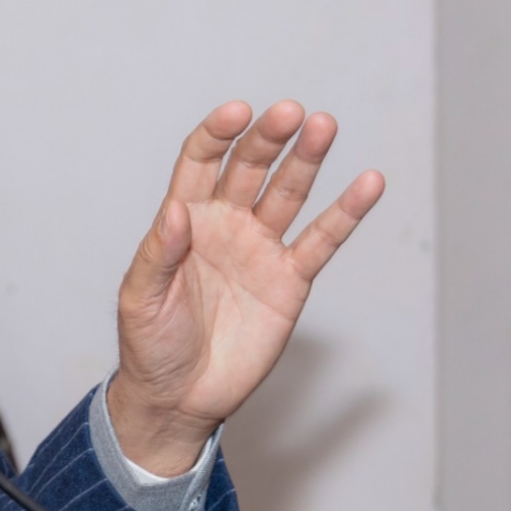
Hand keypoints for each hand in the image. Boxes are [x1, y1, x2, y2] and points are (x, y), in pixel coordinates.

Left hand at [107, 100, 384, 474]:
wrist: (180, 397)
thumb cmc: (151, 345)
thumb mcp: (141, 299)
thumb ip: (159, 253)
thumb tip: (175, 211)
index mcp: (185, 220)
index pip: (202, 161)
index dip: (218, 134)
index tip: (238, 113)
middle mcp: (225, 224)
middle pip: (250, 168)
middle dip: (269, 139)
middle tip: (292, 113)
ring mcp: (260, 249)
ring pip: (288, 193)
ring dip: (306, 160)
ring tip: (324, 126)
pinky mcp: (290, 280)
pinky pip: (322, 241)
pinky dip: (346, 213)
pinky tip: (368, 183)